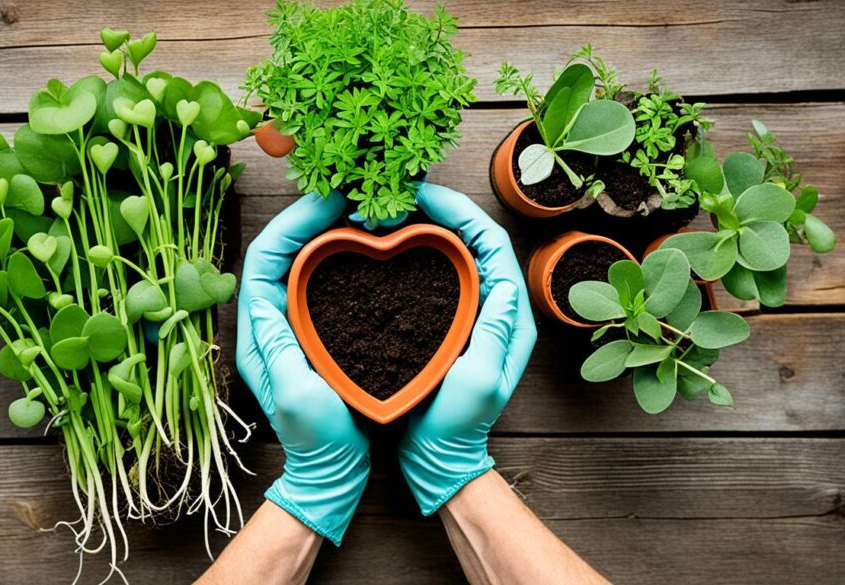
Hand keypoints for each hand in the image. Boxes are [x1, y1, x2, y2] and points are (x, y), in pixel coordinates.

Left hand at [236, 192, 369, 544]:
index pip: (265, 257)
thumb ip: (279, 346)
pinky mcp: (316, 331)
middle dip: (310, 215)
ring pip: (303, 260)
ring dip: (326, 231)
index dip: (293, 222)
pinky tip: (369, 248)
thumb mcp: (296, 394)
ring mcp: (292, 324)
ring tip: (359, 210)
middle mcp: (270, 321)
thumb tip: (263, 293)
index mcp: (259, 331)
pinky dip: (342, 256)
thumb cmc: (315, 438)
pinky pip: (323, 280)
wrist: (331, 469)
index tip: (328, 201)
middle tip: (348, 193)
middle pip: (283, 249)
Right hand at [399, 183, 537, 514]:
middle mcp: (492, 308)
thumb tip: (505, 280)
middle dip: (442, 211)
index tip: (427, 197)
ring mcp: (467, 314)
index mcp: (509, 316)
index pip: (492, 245)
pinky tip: (385, 250)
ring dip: (426, 229)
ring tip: (393, 213)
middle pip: (472, 241)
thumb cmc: (459, 424)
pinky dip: (412, 256)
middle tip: (404, 196)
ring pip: (451, 255)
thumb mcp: (481, 379)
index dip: (463, 213)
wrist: (439, 456)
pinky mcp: (443, 324)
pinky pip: (432, 277)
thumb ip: (494, 332)